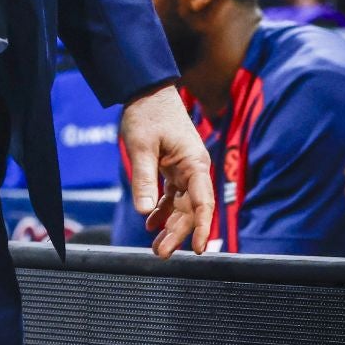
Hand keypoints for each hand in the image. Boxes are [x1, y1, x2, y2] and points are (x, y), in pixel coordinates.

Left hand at [121, 84, 213, 257]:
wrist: (147, 90)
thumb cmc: (148, 114)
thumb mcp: (141, 147)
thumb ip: (144, 179)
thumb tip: (144, 211)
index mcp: (194, 163)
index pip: (203, 202)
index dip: (201, 227)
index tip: (198, 248)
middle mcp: (194, 168)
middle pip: (191, 208)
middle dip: (178, 232)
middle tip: (160, 253)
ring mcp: (185, 169)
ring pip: (182, 205)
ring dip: (170, 225)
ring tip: (156, 246)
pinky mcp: (175, 167)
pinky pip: (173, 195)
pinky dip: (163, 209)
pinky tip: (151, 223)